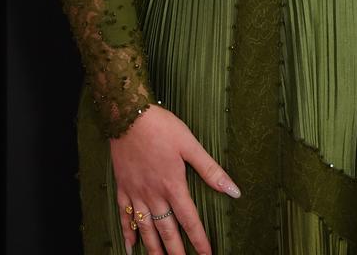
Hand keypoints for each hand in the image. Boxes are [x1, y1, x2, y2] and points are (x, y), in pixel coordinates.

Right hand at [110, 103, 240, 254]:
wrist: (128, 116)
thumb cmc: (161, 127)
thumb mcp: (189, 144)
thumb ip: (210, 169)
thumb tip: (233, 190)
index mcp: (173, 185)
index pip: (189, 219)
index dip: (199, 239)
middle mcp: (154, 194)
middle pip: (167, 230)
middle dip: (176, 252)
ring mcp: (136, 192)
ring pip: (146, 228)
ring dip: (154, 248)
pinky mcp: (123, 187)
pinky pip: (124, 215)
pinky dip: (127, 232)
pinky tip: (130, 246)